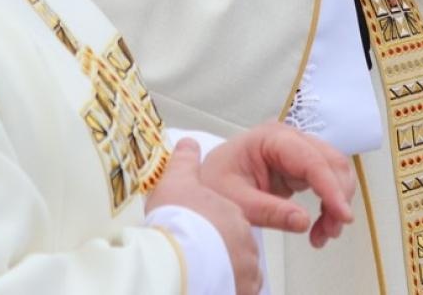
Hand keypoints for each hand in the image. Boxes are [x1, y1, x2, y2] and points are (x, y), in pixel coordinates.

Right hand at [146, 139, 259, 293]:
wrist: (176, 258)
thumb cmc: (176, 221)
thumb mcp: (176, 182)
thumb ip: (185, 162)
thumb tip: (189, 142)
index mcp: (233, 211)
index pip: (230, 221)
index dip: (211, 229)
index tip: (197, 235)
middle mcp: (245, 239)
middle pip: (236, 246)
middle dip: (220, 251)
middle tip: (196, 254)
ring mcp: (246, 267)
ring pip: (239, 271)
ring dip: (224, 272)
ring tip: (201, 272)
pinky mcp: (243, 290)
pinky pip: (239, 289)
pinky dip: (227, 287)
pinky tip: (208, 285)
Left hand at [200, 123, 356, 248]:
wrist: (204, 182)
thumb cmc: (214, 183)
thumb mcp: (235, 202)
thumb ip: (269, 211)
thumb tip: (304, 222)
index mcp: (271, 138)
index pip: (311, 160)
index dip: (331, 188)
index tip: (343, 215)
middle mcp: (289, 138)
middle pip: (331, 162)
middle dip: (337, 197)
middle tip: (331, 232)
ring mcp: (296, 151)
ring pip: (334, 172)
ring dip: (336, 203)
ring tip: (323, 235)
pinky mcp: (299, 166)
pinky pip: (326, 182)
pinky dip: (329, 205)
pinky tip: (320, 228)